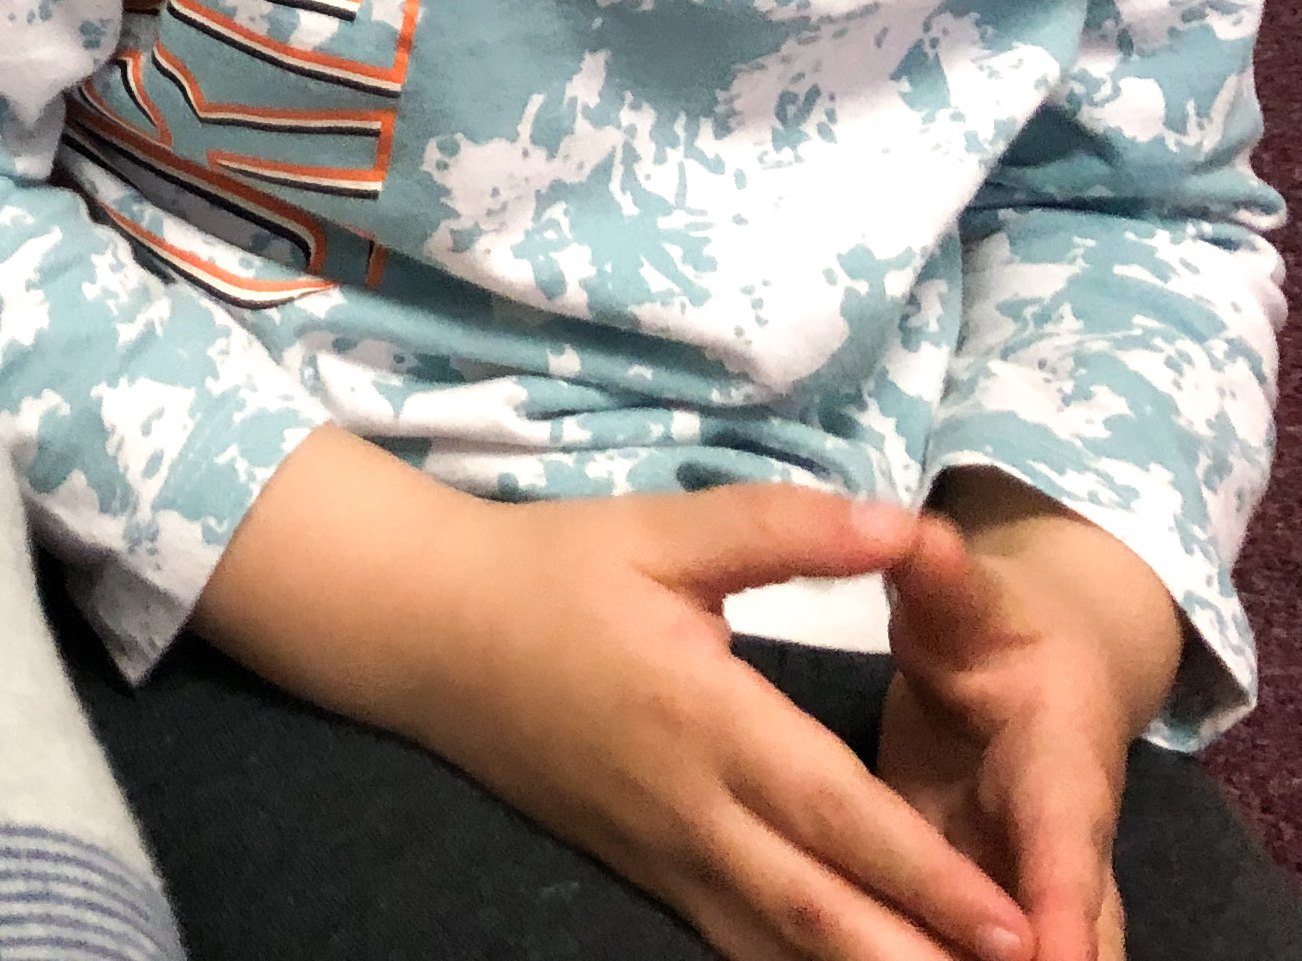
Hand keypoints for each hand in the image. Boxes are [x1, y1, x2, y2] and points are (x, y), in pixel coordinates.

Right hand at [416, 482, 1033, 960]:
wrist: (423, 629)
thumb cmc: (547, 570)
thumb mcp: (659, 530)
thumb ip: (783, 527)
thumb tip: (902, 523)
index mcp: (703, 718)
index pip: (835, 813)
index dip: (930, 877)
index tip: (1017, 927)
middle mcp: (689, 807)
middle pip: (823, 913)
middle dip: (925, 959)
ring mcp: (664, 855)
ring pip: (783, 948)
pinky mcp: (647, 873)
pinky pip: (741, 945)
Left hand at [877, 474, 1179, 960]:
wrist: (1038, 659)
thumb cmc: (996, 621)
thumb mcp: (970, 591)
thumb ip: (941, 572)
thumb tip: (917, 536)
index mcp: (1061, 761)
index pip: (1065, 837)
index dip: (1057, 897)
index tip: (1041, 954)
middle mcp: (1054, 836)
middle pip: (1070, 925)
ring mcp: (1020, 873)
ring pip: (1028, 945)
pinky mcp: (974, 891)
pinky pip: (967, 942)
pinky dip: (931, 956)